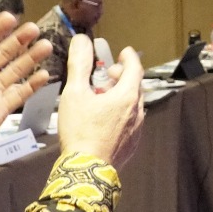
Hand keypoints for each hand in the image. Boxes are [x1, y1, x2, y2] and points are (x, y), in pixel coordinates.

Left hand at [0, 13, 50, 170]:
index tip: (9, 17)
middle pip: (3, 53)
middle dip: (18, 40)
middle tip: (33, 28)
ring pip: (15, 70)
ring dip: (30, 58)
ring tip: (45, 46)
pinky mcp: (1, 109)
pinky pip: (20, 93)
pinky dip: (33, 84)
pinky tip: (44, 74)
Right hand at [57, 34, 143, 167]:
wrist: (86, 169)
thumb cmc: (80, 131)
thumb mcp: (75, 93)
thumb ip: (80, 65)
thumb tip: (81, 41)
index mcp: (126, 96)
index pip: (135, 68)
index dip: (129, 58)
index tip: (123, 52)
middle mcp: (137, 112)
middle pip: (135, 86)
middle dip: (123, 76)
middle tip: (108, 76)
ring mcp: (137, 130)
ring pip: (134, 105)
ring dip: (122, 96)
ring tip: (103, 98)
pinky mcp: (132, 144)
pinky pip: (131, 122)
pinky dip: (122, 114)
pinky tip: (106, 119)